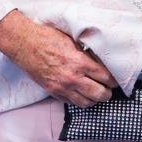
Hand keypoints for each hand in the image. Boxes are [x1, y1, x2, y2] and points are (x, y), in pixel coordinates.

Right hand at [0, 9, 116, 106]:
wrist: (24, 44)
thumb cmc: (48, 38)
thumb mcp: (73, 40)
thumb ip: (88, 52)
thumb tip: (103, 59)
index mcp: (80, 63)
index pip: (106, 78)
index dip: (115, 80)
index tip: (116, 78)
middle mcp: (72, 78)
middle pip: (100, 94)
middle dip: (108, 92)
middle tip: (109, 87)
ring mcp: (62, 87)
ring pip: (87, 103)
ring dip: (95, 99)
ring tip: (97, 92)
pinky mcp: (53, 92)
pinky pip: (72, 103)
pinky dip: (80, 100)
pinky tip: (82, 93)